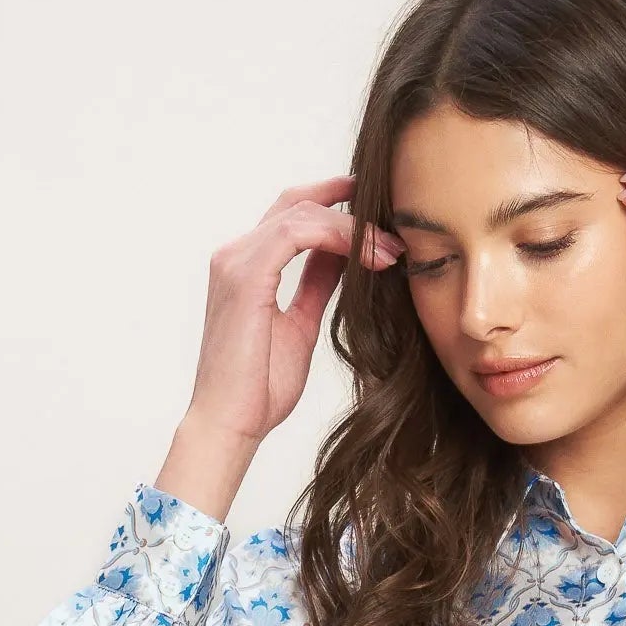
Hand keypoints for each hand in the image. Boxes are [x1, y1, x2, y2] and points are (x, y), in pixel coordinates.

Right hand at [181, 173, 405, 451]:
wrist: (232, 422)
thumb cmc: (260, 388)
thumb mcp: (300, 325)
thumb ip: (316, 286)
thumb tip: (343, 260)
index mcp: (247, 266)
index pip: (291, 215)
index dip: (332, 203)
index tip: (374, 210)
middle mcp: (236, 255)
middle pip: (296, 203)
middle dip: (347, 205)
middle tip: (392, 223)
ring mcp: (236, 261)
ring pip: (302, 214)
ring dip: (352, 228)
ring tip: (390, 251)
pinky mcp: (245, 276)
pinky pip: (296, 234)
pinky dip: (337, 238)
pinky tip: (368, 257)